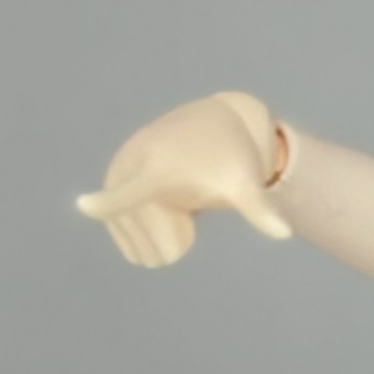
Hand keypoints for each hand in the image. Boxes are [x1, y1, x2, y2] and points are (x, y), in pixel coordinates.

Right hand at [76, 91, 292, 265]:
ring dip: (134, 238)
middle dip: (148, 242)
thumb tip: (286, 233)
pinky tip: (136, 238)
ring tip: (162, 242)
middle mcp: (136, 162)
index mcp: (159, 169)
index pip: (129, 192)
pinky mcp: (120, 164)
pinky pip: (112, 201)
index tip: (87, 205)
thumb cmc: (233, 160)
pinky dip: (120, 223)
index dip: (107, 202)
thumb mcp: (245, 185)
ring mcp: (125, 162)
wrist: (220, 122)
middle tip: (175, 251)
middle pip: (131, 219)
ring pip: (120, 214)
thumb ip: (261, 211)